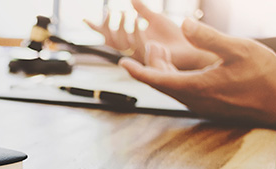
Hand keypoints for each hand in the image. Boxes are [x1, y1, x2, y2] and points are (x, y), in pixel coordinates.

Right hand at [84, 0, 216, 69]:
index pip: (108, 35)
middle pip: (110, 41)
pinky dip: (136, 29)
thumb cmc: (173, 36)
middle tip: (114, 11)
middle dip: (108, 25)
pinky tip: (139, 18)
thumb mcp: (156, 18)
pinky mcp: (149, 56)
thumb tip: (131, 0)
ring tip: (127, 12)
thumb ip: (143, 9)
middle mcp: (132, 49)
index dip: (96, 28)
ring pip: (121, 43)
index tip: (84, 19)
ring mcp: (139, 53)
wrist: (191, 49)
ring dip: (121, 26)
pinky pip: (137, 44)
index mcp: (130, 40)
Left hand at [119, 19, 275, 136]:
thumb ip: (209, 38)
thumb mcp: (239, 49)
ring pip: (171, 88)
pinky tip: (183, 65)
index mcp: (196, 87)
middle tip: (151, 43)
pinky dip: (175, 77)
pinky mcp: (209, 106)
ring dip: (164, 70)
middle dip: (151, 62)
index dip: (137, 70)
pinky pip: (183, 92)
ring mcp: (201, 105)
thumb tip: (184, 25)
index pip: (156, 79)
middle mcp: (194, 100)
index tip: (122, 62)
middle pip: (161, 82)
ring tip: (162, 49)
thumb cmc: (265, 76)